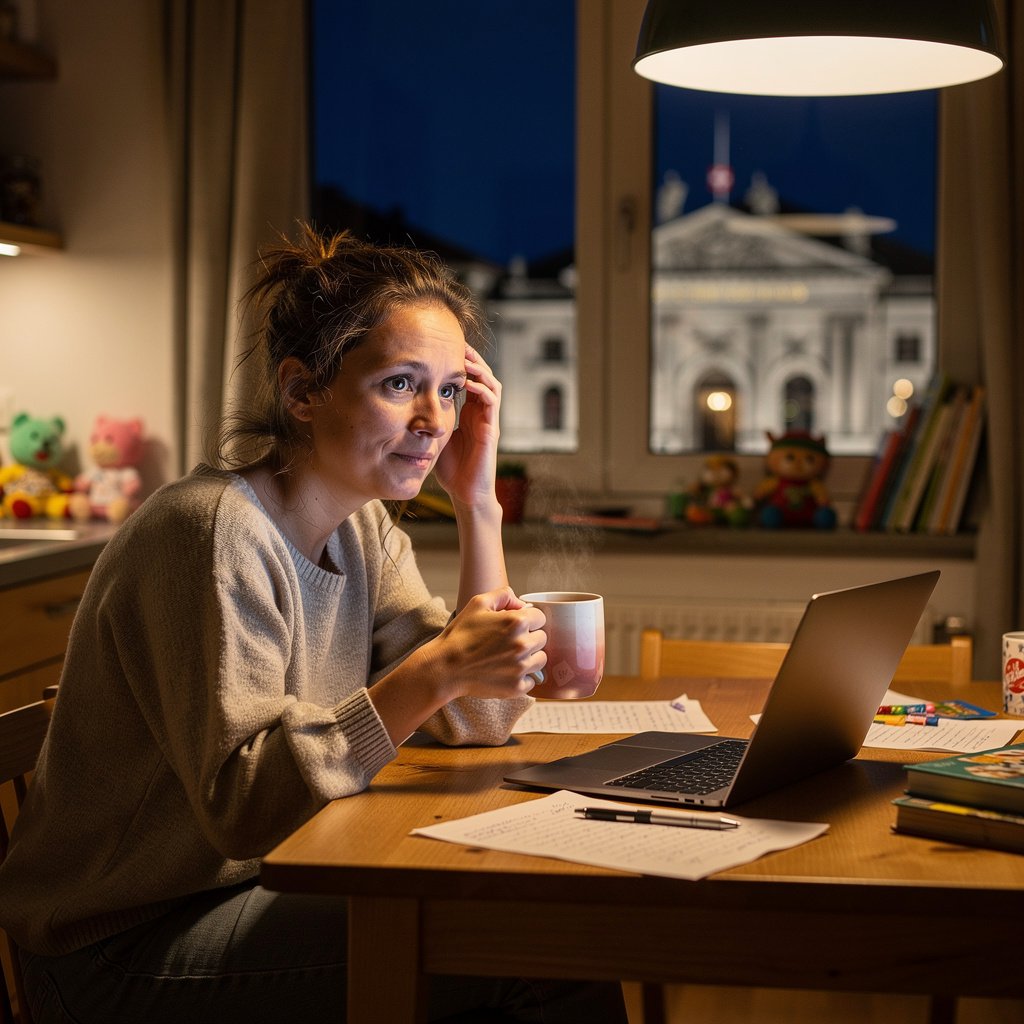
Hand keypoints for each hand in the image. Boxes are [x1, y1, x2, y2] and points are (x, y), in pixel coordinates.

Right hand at [424, 587, 546, 698]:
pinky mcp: (516, 687)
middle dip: (530, 638)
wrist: (445, 668)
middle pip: (542, 639)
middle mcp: (522, 645)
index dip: (529, 620)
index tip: (517, 626)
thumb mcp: (478, 603)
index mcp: (516, 622)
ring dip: (530, 658)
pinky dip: (522, 678)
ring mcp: (521, 668)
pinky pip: (532, 681)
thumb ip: (504, 595)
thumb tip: (522, 604)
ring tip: (509, 658)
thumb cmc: (460, 635)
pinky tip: (507, 673)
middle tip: (510, 642)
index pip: (541, 618)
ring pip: (541, 660)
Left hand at [433, 345, 500, 511]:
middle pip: (483, 375)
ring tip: (464, 358)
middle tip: (457, 343)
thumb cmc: (451, 469)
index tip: (444, 348)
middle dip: (472, 358)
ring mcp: (488, 420)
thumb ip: (428, 420)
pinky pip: (490, 402)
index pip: (469, 379)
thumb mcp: (435, 437)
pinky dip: (481, 389)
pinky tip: (467, 384)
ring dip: (479, 369)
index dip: (460, 363)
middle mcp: (481, 413)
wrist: (466, 494)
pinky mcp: (491, 430)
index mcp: (469, 413)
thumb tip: (405, 406)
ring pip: (491, 384)